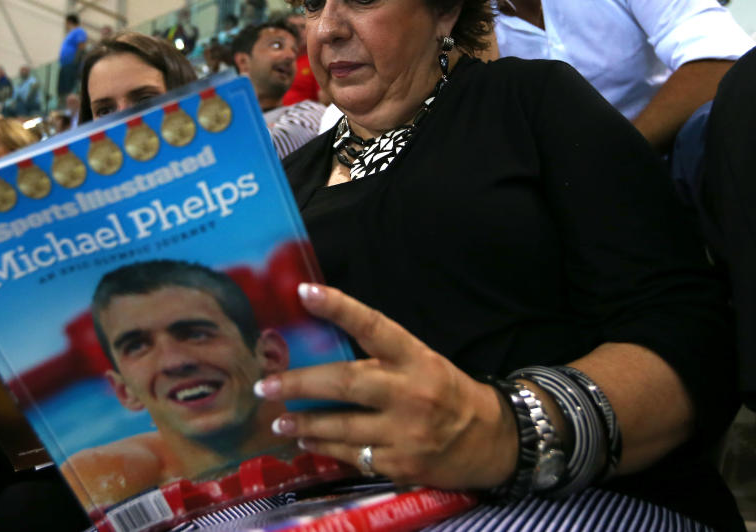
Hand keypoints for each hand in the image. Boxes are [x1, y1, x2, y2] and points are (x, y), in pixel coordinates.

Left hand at [255, 283, 515, 489]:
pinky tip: (308, 442)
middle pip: (345, 382)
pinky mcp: (401, 464)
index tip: (306, 291)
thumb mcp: (421, 362)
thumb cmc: (445, 392)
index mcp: (415, 358)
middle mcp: (409, 392)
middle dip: (299, 383)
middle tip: (266, 385)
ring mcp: (405, 432)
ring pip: (342, 426)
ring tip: (278, 420)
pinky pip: (352, 455)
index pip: (372, 326)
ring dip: (304, 424)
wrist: (490, 441)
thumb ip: (379, 355)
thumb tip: (321, 343)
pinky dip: (325, 448)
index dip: (339, 307)